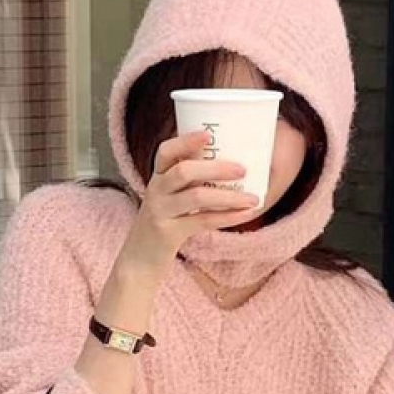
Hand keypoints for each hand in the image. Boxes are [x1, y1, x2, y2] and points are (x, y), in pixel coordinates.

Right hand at [121, 131, 260, 272]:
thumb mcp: (170, 198)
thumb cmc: (164, 224)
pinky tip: (245, 215)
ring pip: (196, 197)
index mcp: (158, 177)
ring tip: (253, 198)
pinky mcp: (168, 233)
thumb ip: (190, 183)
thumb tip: (231, 167)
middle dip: (216, 168)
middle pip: (184, 171)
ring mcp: (160, 211)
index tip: (208, 135)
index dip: (186, 141)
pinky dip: (227, 217)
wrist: (140, 259)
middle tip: (243, 168)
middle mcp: (156, 190)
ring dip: (228, 196)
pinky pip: (202, 221)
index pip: (166, 151)